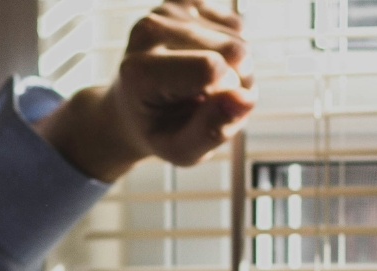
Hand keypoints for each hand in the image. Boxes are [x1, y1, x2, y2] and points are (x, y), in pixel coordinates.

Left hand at [34, 0, 255, 181]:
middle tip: (210, 103)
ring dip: (235, 70)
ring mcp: (165, 11)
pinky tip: (206, 63)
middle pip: (234, 51)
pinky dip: (230, 50)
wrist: (131, 109)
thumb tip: (244, 99)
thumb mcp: (180, 150)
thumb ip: (210, 131)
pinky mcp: (183, 2)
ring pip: (239, 38)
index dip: (228, 95)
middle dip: (237, 83)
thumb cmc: (157, 130)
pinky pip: (235, 26)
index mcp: (139, 71)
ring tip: (205, 87)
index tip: (210, 112)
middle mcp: (148, 31)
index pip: (212, 69)